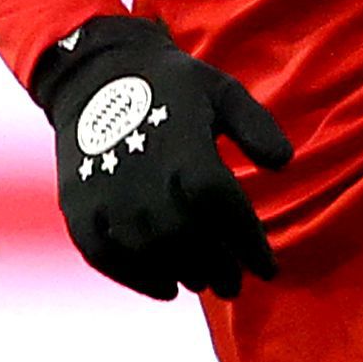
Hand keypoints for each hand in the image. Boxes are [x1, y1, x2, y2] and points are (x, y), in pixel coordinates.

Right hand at [28, 14, 298, 299]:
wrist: (95, 73)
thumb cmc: (170, 85)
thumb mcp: (222, 91)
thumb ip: (257, 126)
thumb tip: (284, 163)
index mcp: (185, 150)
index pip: (223, 208)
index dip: (248, 243)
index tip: (268, 268)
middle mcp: (144, 179)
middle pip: (188, 241)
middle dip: (218, 268)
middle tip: (234, 285)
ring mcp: (106, 197)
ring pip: (150, 254)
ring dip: (182, 274)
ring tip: (202, 281)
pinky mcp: (79, 208)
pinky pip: (106, 256)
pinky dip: (136, 279)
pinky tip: (164, 288)